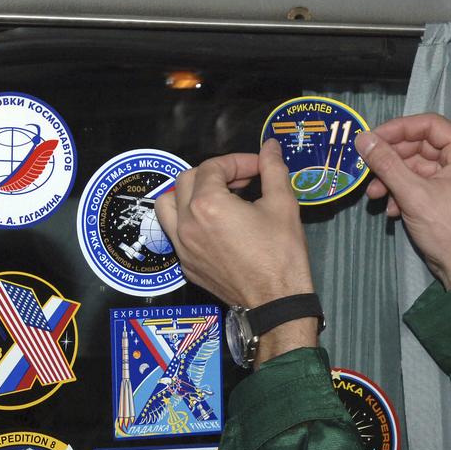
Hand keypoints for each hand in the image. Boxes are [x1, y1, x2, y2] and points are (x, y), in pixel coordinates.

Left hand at [154, 139, 313, 308]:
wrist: (276, 303)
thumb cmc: (281, 256)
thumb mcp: (283, 205)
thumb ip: (273, 170)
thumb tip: (270, 147)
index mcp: (208, 205)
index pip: (213, 167)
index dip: (238, 161)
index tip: (258, 167)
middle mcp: (187, 223)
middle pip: (186, 180)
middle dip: (214, 174)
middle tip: (242, 181)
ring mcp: (183, 247)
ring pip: (167, 205)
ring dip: (187, 194)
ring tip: (214, 198)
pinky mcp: (187, 265)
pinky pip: (175, 233)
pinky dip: (188, 221)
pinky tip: (214, 226)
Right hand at [357, 114, 450, 289]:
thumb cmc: (448, 233)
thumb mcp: (413, 194)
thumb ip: (386, 163)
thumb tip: (363, 139)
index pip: (429, 125)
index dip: (397, 129)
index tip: (371, 137)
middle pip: (421, 146)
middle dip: (392, 160)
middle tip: (366, 167)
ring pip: (418, 166)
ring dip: (393, 178)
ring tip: (374, 194)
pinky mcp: (450, 193)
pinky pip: (423, 182)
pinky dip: (404, 191)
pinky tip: (390, 208)